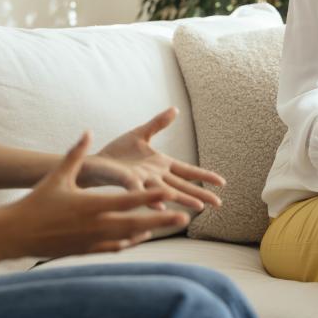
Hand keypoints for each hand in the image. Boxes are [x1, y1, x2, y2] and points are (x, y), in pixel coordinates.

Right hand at [3, 132, 190, 258]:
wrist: (17, 234)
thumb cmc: (37, 202)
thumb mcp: (57, 176)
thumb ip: (75, 153)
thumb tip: (87, 131)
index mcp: (91, 206)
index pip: (128, 201)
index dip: (151, 197)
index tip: (170, 193)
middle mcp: (96, 225)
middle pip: (136, 223)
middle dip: (161, 219)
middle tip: (185, 216)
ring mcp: (92, 241)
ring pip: (129, 237)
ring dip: (150, 230)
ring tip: (168, 225)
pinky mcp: (87, 250)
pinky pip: (115, 247)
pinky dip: (130, 241)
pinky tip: (139, 236)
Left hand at [79, 107, 225, 212]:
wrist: (95, 162)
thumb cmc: (117, 152)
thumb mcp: (141, 133)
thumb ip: (159, 123)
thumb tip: (176, 109)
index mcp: (161, 164)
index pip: (187, 171)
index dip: (204, 176)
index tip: (222, 182)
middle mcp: (155, 175)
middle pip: (182, 185)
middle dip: (200, 195)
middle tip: (219, 205)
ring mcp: (142, 181)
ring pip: (166, 191)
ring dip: (182, 198)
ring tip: (198, 208)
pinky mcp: (127, 182)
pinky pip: (140, 191)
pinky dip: (150, 198)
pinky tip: (161, 205)